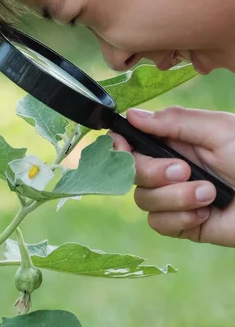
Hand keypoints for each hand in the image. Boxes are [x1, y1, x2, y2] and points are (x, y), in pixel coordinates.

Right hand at [109, 106, 234, 246]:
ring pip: (143, 199)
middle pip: (131, 173)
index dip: (120, 145)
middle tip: (184, 170)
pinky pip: (158, 223)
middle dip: (153, 172)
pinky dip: (179, 218)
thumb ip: (174, 122)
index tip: (122, 145)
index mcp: (175, 142)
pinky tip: (205, 213)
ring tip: (209, 193)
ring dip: (175, 197)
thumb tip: (132, 115)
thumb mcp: (218, 130)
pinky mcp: (182, 224)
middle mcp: (169, 169)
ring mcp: (174, 197)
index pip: (131, 142)